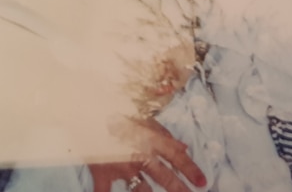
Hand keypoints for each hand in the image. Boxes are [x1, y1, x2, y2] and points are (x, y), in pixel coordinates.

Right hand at [89, 117, 206, 191]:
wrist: (88, 107)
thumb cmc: (118, 110)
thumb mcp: (144, 118)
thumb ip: (165, 135)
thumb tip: (184, 147)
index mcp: (151, 139)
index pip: (176, 157)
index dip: (191, 170)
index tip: (203, 183)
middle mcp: (139, 154)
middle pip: (164, 177)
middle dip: (179, 190)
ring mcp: (121, 165)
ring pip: (141, 190)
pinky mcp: (102, 172)